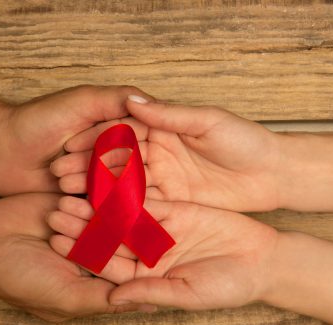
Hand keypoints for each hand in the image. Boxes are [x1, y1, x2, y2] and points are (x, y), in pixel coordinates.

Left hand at [0, 85, 151, 194]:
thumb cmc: (36, 120)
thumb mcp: (80, 101)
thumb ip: (117, 100)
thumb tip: (155, 104)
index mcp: (120, 128)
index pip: (141, 139)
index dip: (123, 140)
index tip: (97, 137)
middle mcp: (117, 155)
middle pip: (132, 167)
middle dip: (101, 164)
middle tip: (67, 153)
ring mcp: (104, 180)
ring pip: (117, 191)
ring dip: (89, 184)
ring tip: (58, 174)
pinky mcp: (89, 202)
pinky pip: (102, 209)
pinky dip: (88, 206)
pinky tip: (69, 199)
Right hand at [0, 193, 140, 320]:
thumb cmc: (22, 279)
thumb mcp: (66, 297)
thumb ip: (105, 299)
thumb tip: (150, 306)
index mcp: (97, 278)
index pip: (129, 270)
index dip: (143, 261)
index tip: (160, 251)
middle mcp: (95, 252)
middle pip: (124, 240)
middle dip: (130, 232)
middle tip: (149, 222)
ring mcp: (85, 225)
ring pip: (112, 215)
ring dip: (113, 210)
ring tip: (127, 203)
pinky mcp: (73, 201)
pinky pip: (95, 195)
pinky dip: (100, 190)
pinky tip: (112, 182)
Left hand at [46, 196, 277, 309]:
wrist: (264, 260)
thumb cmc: (230, 285)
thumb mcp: (189, 293)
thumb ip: (151, 293)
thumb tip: (113, 300)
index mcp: (145, 277)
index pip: (107, 264)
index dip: (82, 252)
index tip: (57, 241)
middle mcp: (146, 253)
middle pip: (108, 236)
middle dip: (82, 223)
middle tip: (55, 208)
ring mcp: (158, 230)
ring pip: (122, 213)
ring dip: (98, 201)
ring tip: (72, 187)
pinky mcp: (173, 209)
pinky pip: (147, 195)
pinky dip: (127, 185)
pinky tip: (105, 172)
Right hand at [51, 96, 282, 211]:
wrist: (272, 174)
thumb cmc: (244, 141)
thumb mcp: (207, 122)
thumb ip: (168, 114)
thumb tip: (130, 100)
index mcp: (163, 129)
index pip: (121, 133)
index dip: (94, 139)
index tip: (68, 146)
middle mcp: (157, 154)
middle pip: (116, 161)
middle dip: (87, 168)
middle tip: (59, 176)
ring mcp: (163, 180)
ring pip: (123, 186)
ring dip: (96, 191)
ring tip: (69, 197)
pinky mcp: (171, 203)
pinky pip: (140, 208)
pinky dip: (119, 212)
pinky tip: (96, 216)